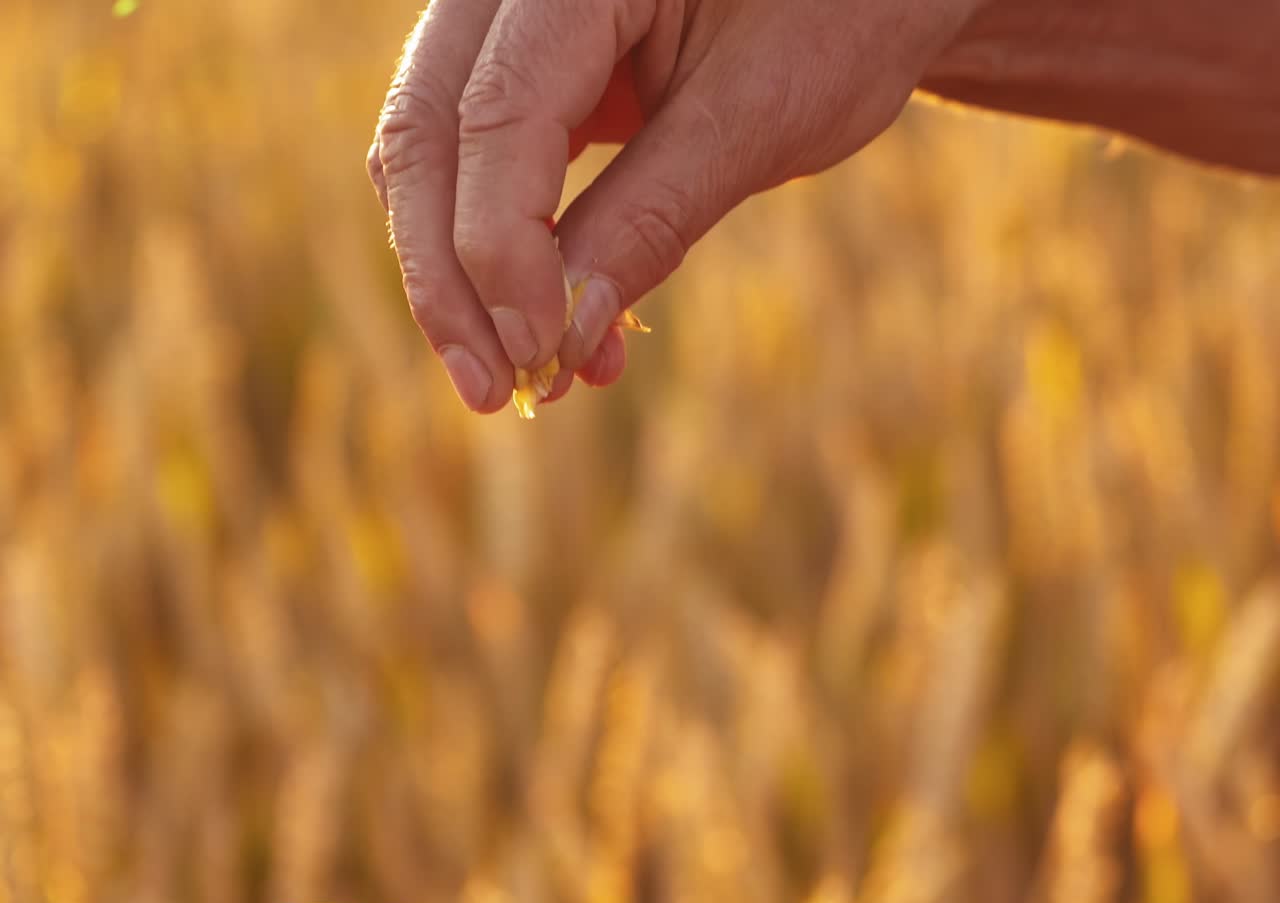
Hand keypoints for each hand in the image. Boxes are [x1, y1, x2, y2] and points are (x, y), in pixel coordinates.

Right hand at [368, 0, 981, 411]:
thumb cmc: (839, 13)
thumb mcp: (757, 116)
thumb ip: (650, 219)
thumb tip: (561, 341)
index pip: (496, 111)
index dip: (502, 247)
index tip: (536, 354)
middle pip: (427, 130)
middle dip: (452, 278)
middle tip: (492, 392)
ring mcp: (506, 13)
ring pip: (430, 152)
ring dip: (464, 277)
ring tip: (521, 378)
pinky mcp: (522, 64)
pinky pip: (474, 160)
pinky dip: (501, 250)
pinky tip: (547, 327)